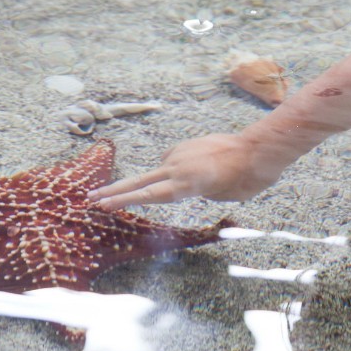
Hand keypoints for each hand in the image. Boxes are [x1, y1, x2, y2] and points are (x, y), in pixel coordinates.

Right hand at [87, 133, 284, 209]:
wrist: (259, 148)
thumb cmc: (246, 179)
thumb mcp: (222, 196)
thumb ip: (199, 191)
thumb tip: (190, 184)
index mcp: (186, 184)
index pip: (148, 196)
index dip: (123, 202)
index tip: (102, 205)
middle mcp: (179, 166)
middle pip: (140, 181)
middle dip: (115, 191)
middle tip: (91, 198)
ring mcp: (183, 152)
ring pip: (159, 169)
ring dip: (151, 180)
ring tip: (155, 191)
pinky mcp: (189, 144)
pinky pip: (174, 159)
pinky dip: (172, 168)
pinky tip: (186, 173)